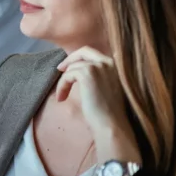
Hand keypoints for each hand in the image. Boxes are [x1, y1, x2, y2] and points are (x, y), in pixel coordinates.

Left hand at [56, 47, 141, 162]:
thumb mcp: (106, 88)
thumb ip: (99, 76)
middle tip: (60, 69)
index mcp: (116, 65)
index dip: (79, 58)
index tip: (69, 67)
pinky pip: (68, 75)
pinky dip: (62, 86)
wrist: (111, 124)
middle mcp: (109, 61)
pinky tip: (61, 98)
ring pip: (73, 66)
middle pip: (84, 51)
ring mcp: (98, 66)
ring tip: (62, 95)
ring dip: (64, 81)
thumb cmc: (108, 112)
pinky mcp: (87, 74)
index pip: (94, 53)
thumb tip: (80, 70)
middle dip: (70, 59)